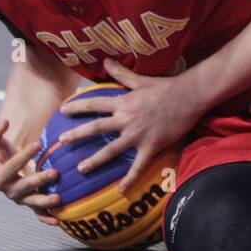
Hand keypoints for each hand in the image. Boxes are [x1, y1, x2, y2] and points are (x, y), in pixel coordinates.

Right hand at [0, 118, 59, 224]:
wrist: (5, 164)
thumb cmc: (0, 151)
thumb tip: (4, 121)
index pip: (8, 168)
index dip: (22, 157)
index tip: (38, 143)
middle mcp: (7, 189)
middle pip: (20, 188)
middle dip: (37, 181)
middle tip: (55, 173)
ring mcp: (19, 197)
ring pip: (30, 202)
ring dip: (44, 202)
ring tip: (58, 198)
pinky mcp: (30, 202)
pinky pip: (37, 214)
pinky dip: (46, 218)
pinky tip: (58, 220)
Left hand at [59, 59, 198, 194]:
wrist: (189, 96)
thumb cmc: (165, 87)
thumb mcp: (141, 80)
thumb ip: (121, 73)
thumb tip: (106, 61)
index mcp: (123, 102)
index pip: (95, 104)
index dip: (77, 107)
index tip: (62, 111)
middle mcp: (127, 119)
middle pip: (97, 128)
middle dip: (77, 134)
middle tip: (61, 141)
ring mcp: (138, 134)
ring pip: (112, 150)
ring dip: (95, 160)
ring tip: (80, 168)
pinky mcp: (151, 146)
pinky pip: (138, 166)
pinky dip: (130, 179)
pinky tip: (121, 190)